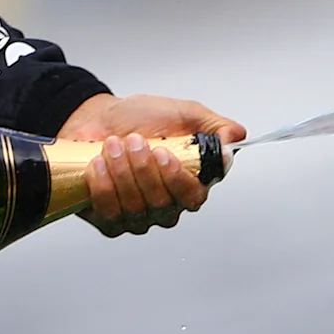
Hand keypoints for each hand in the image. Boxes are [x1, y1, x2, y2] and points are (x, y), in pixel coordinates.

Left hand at [55, 93, 247, 236]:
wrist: (97, 118)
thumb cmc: (140, 119)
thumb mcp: (184, 113)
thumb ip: (215, 127)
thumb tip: (235, 138)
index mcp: (188, 183)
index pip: (193, 198)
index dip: (177, 180)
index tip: (163, 152)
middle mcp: (166, 205)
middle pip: (162, 204)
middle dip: (143, 169)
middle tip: (132, 140)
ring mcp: (138, 216)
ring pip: (135, 209)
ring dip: (121, 172)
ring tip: (112, 145)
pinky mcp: (110, 220)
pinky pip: (110, 216)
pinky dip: (102, 187)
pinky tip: (97, 165)